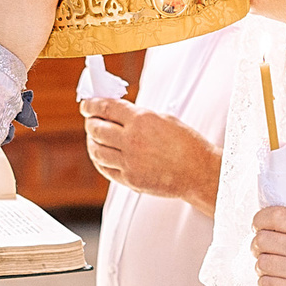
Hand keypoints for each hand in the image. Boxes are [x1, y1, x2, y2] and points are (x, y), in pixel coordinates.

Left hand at [81, 99, 219, 214]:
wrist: (199, 172)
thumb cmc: (187, 144)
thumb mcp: (164, 119)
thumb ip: (139, 116)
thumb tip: (118, 114)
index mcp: (141, 120)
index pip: (106, 108)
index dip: (91, 105)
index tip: (86, 105)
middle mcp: (132, 140)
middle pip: (97, 129)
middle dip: (90, 122)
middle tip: (90, 120)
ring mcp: (129, 162)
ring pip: (97, 150)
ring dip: (91, 142)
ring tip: (93, 138)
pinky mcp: (130, 180)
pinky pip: (106, 169)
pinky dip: (99, 161)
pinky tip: (101, 156)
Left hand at [251, 206, 285, 285]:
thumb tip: (261, 223)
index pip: (277, 215)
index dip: (260, 219)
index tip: (258, 227)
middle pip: (262, 239)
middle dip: (256, 247)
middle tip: (265, 253)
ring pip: (261, 263)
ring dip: (262, 269)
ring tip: (275, 271)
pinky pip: (265, 283)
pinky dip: (266, 284)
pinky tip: (279, 284)